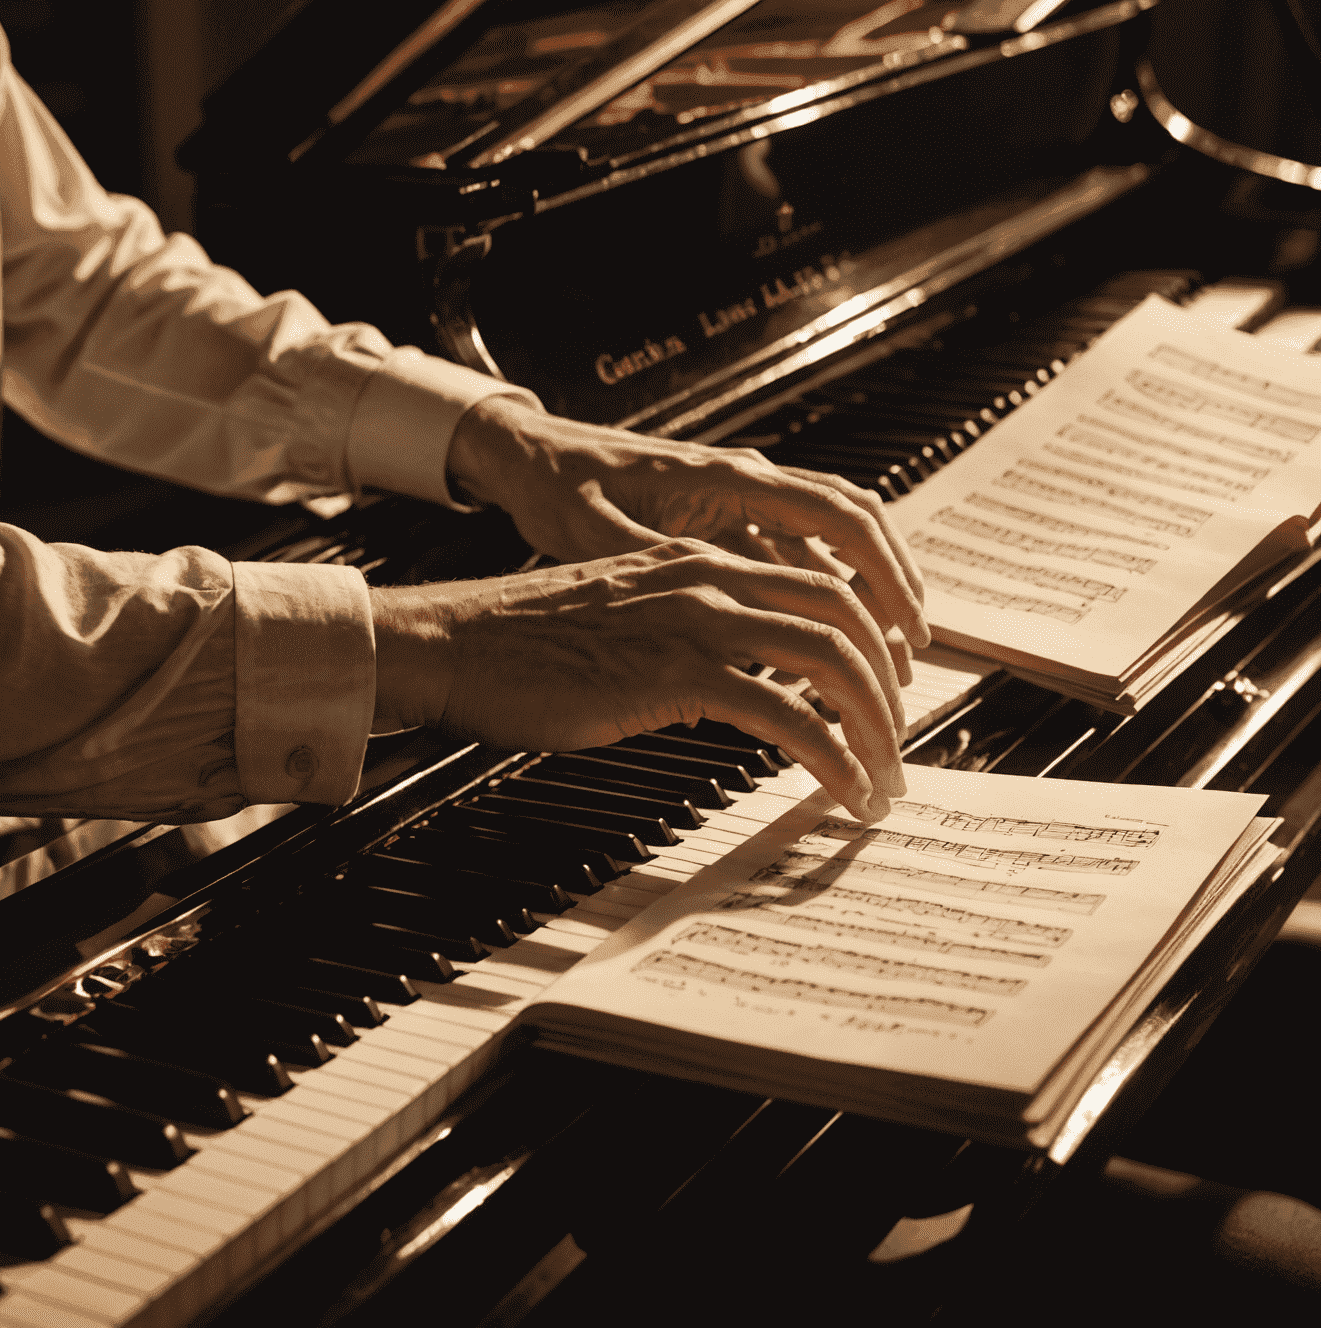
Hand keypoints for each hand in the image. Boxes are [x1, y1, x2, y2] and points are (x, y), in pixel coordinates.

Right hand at [370, 540, 905, 822]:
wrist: (452, 641)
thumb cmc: (520, 642)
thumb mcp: (622, 622)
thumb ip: (685, 640)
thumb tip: (732, 691)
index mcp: (699, 562)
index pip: (819, 586)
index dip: (870, 641)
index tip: (883, 696)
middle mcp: (709, 578)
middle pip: (846, 614)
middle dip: (890, 686)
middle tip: (898, 745)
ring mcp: (694, 620)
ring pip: (830, 658)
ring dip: (875, 726)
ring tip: (884, 779)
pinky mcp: (673, 672)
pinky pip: (784, 713)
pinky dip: (831, 756)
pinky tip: (843, 790)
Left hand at [446, 396, 928, 681]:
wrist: (531, 457)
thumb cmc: (559, 486)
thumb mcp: (599, 533)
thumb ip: (659, 564)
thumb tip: (714, 605)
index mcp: (727, 479)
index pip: (837, 517)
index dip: (883, 572)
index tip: (907, 625)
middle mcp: (745, 481)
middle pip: (853, 522)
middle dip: (893, 582)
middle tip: (913, 648)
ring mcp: (736, 498)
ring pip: (825, 539)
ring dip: (860, 588)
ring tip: (881, 652)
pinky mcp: (720, 518)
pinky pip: (788, 553)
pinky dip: (815, 591)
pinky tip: (818, 640)